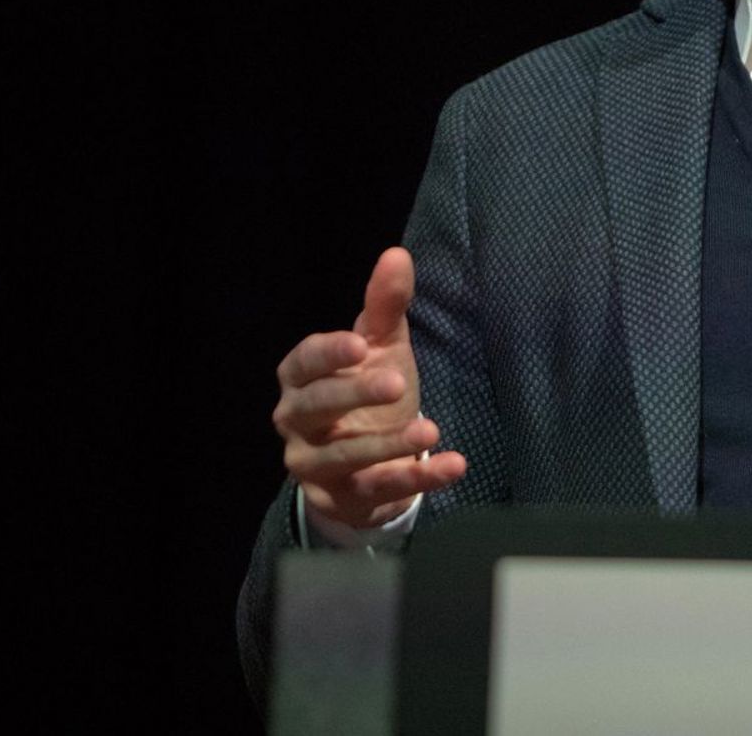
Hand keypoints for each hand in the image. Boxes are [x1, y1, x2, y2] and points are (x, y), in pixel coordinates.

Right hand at [272, 247, 466, 529]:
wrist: (369, 459)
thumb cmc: (368, 390)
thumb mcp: (381, 347)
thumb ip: (385, 306)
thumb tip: (397, 254)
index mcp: (300, 379)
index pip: (304, 362)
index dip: (328, 353)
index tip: (360, 344)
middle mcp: (297, 422)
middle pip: (316, 407)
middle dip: (354, 394)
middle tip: (398, 383)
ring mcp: (314, 465)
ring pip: (343, 456)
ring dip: (387, 445)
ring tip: (430, 430)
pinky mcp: (341, 498)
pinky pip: (377, 490)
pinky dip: (416, 478)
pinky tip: (453, 466)